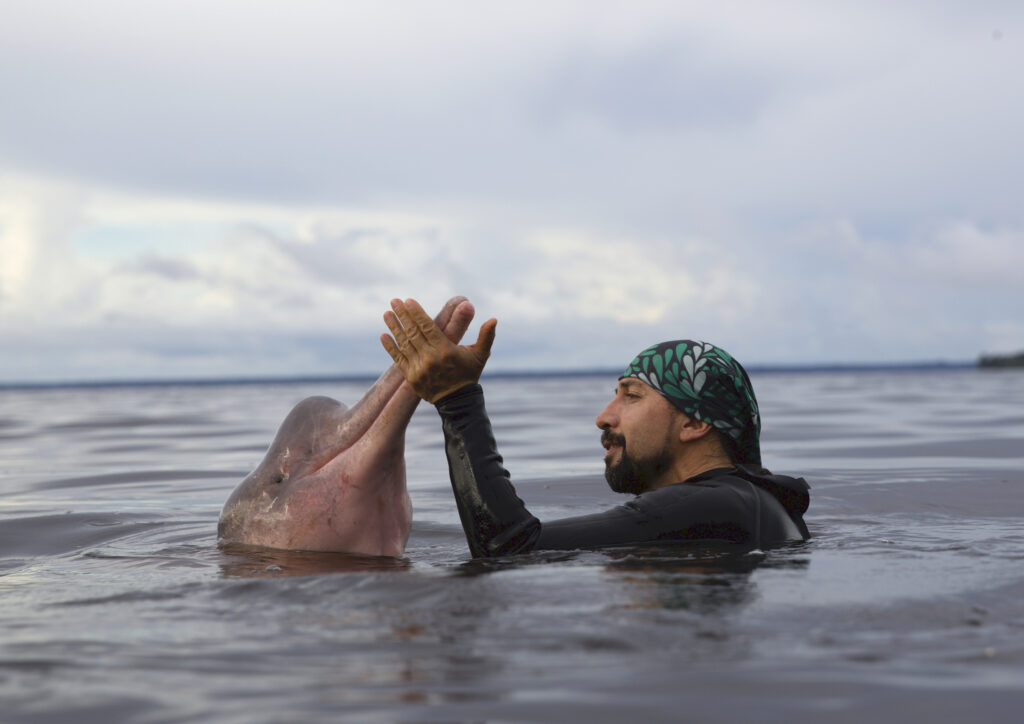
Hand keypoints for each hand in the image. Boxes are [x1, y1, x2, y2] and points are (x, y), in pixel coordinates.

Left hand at [380, 298, 496, 402]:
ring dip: (394, 327)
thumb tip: (494, 319)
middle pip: (413, 332)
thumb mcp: (480, 355)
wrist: (458, 401)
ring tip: (387, 314)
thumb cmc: (469, 374)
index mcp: (446, 350)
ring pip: (404, 344)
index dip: (416, 313)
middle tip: (394, 301)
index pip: (427, 327)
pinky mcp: (411, 377)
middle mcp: (430, 358)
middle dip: (402, 315)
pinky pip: (398, 359)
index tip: (408, 300)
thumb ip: (486, 336)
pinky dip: (391, 347)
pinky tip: (384, 335)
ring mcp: (419, 369)